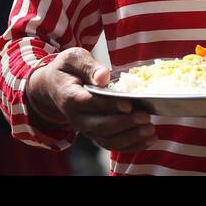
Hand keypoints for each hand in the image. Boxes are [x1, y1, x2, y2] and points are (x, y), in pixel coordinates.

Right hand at [24, 48, 155, 152]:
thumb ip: (88, 66)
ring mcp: (87, 129)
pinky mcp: (96, 134)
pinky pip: (113, 145)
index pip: (90, 104)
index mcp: (70, 97)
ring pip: (108, 140)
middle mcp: (77, 118)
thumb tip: (103, 77)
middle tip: (145, 117)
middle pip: (101, 126)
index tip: (129, 105)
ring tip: (150, 130)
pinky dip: (132, 145)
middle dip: (125, 124)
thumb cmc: (68, 70)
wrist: (54, 87)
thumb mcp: (73, 59)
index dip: (109, 106)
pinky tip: (149, 139)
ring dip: (131, 138)